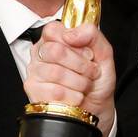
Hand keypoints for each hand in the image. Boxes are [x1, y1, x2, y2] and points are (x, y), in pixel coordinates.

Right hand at [25, 22, 115, 136]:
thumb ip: (93, 35)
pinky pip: (56, 91)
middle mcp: (41, 53)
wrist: (98, 106)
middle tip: (90, 71)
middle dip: (81, 65)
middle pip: (55, 51)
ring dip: (80, 82)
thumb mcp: (103, 53)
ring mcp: (35, 72)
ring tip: (85, 85)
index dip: (75, 42)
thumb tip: (73, 33)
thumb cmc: (97, 80)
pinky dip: (74, 96)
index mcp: (55, 39)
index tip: (87, 53)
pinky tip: (76, 95)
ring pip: (56, 72)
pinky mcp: (34, 90)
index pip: (53, 30)